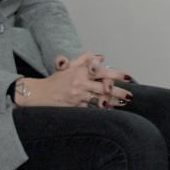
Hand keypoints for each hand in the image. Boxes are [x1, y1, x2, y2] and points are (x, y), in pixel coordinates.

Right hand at [17, 54, 132, 108]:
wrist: (39, 94)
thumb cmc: (55, 80)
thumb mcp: (67, 66)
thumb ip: (84, 60)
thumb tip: (101, 57)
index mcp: (80, 71)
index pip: (100, 71)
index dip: (115, 74)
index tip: (127, 77)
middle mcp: (80, 83)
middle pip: (103, 87)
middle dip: (118, 92)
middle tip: (130, 96)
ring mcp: (78, 96)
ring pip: (99, 99)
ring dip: (113, 102)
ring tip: (123, 103)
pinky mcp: (75, 106)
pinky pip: (90, 109)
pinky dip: (100, 110)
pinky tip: (110, 112)